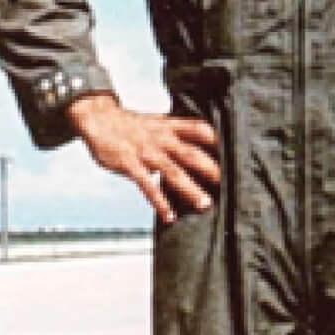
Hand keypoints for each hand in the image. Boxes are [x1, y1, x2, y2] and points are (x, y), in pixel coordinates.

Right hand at [71, 94, 220, 222]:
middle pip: (191, 153)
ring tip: (205, 204)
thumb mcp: (157, 122)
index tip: (235, 153)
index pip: (199, 129)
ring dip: (189, 188)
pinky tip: (170, 216)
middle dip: (211, 169)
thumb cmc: (131, 124)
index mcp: (169, 126)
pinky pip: (147, 185)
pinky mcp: (129, 164)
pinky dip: (159, 201)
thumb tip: (200, 144)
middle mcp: (161, 138)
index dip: (217, 140)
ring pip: (172, 171)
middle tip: (229, 185)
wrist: (99, 118)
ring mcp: (145, 152)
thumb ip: (177, 132)